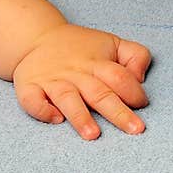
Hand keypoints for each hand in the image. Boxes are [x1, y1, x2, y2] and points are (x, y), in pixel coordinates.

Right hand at [13, 23, 152, 139]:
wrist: (36, 38)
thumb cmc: (81, 48)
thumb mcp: (112, 43)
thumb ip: (136, 55)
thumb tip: (140, 78)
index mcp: (98, 63)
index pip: (119, 76)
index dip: (133, 90)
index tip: (142, 104)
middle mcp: (76, 73)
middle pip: (99, 93)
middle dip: (117, 112)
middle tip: (135, 129)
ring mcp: (52, 81)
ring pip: (67, 99)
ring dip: (80, 116)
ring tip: (93, 134)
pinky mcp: (29, 87)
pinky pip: (32, 100)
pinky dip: (42, 109)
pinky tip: (55, 119)